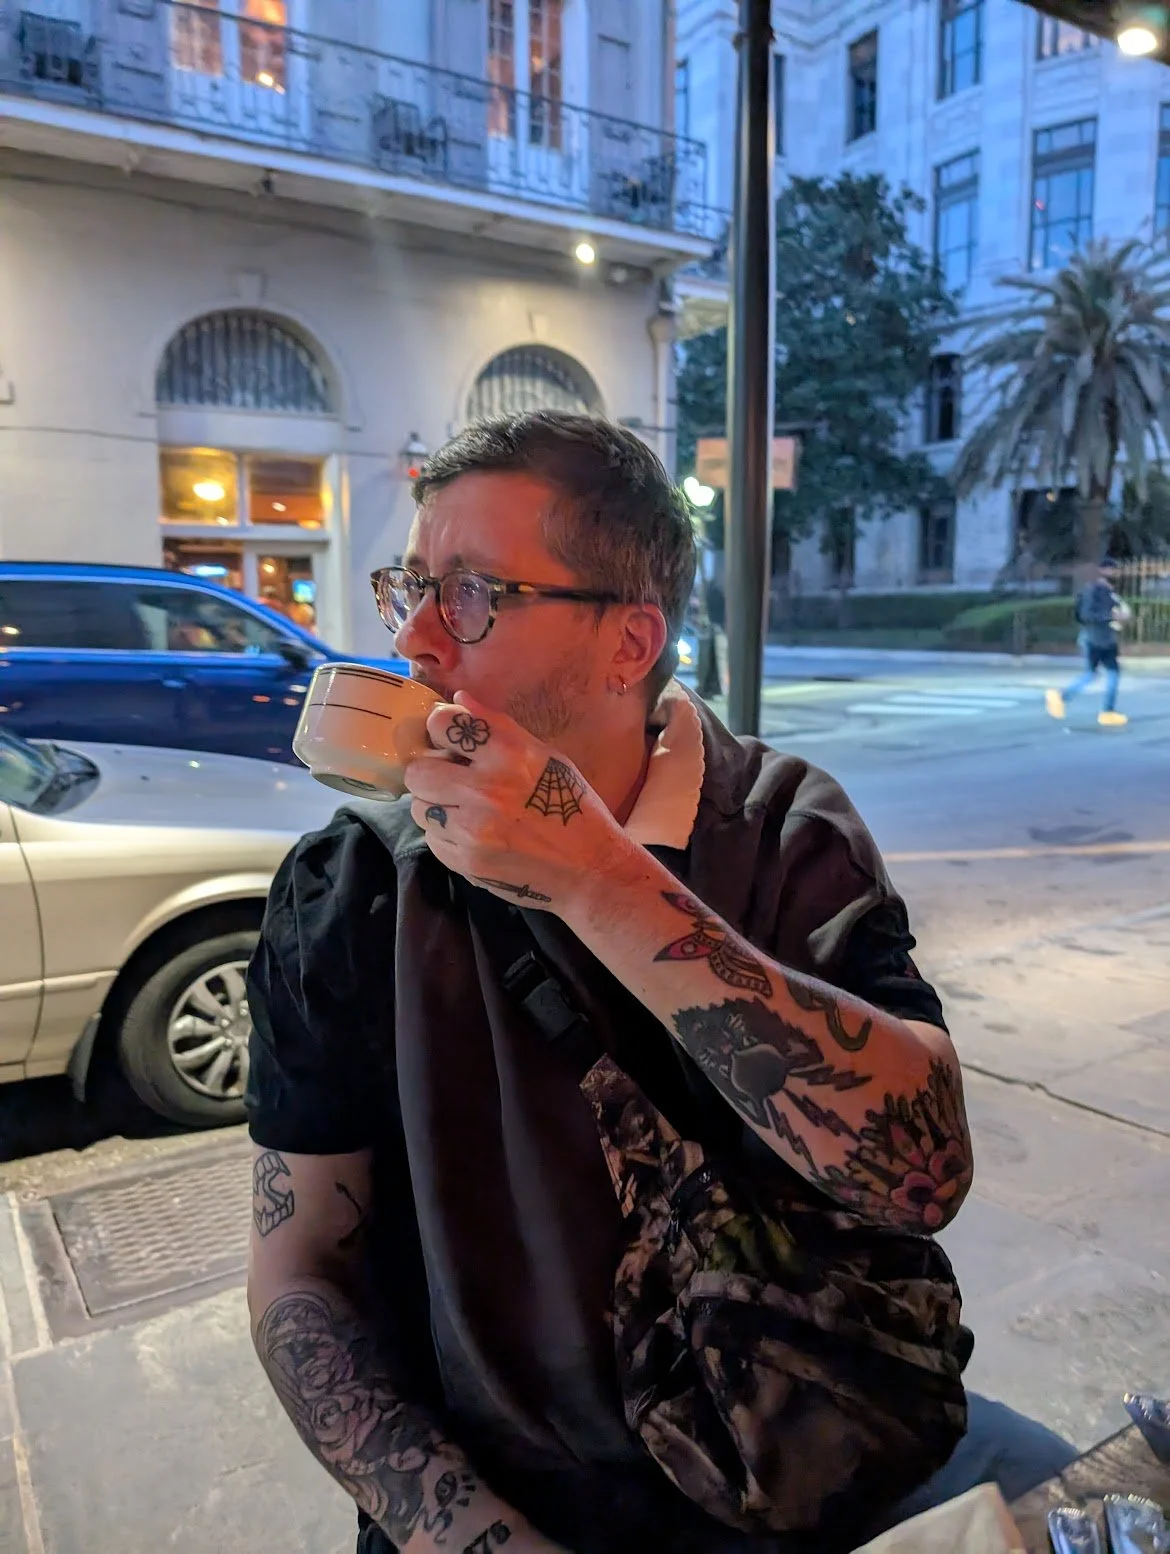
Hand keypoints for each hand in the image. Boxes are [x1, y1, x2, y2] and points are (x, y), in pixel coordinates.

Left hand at [403, 691, 627, 913]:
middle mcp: (485, 790)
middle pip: (418, 771)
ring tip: (465, 810)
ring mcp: (472, 830)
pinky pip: (433, 839)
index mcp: (509, 755)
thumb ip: (499, 727)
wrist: (590, 869)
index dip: (442, 730)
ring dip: (436, 806)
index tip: (450, 740)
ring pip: (420, 807)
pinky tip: (474, 835)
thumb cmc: (571, 806)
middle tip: (450, 779)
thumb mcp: (546, 756)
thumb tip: (458, 700)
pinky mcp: (466, 862)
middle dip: (430, 772)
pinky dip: (447, 835)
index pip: (442, 724)